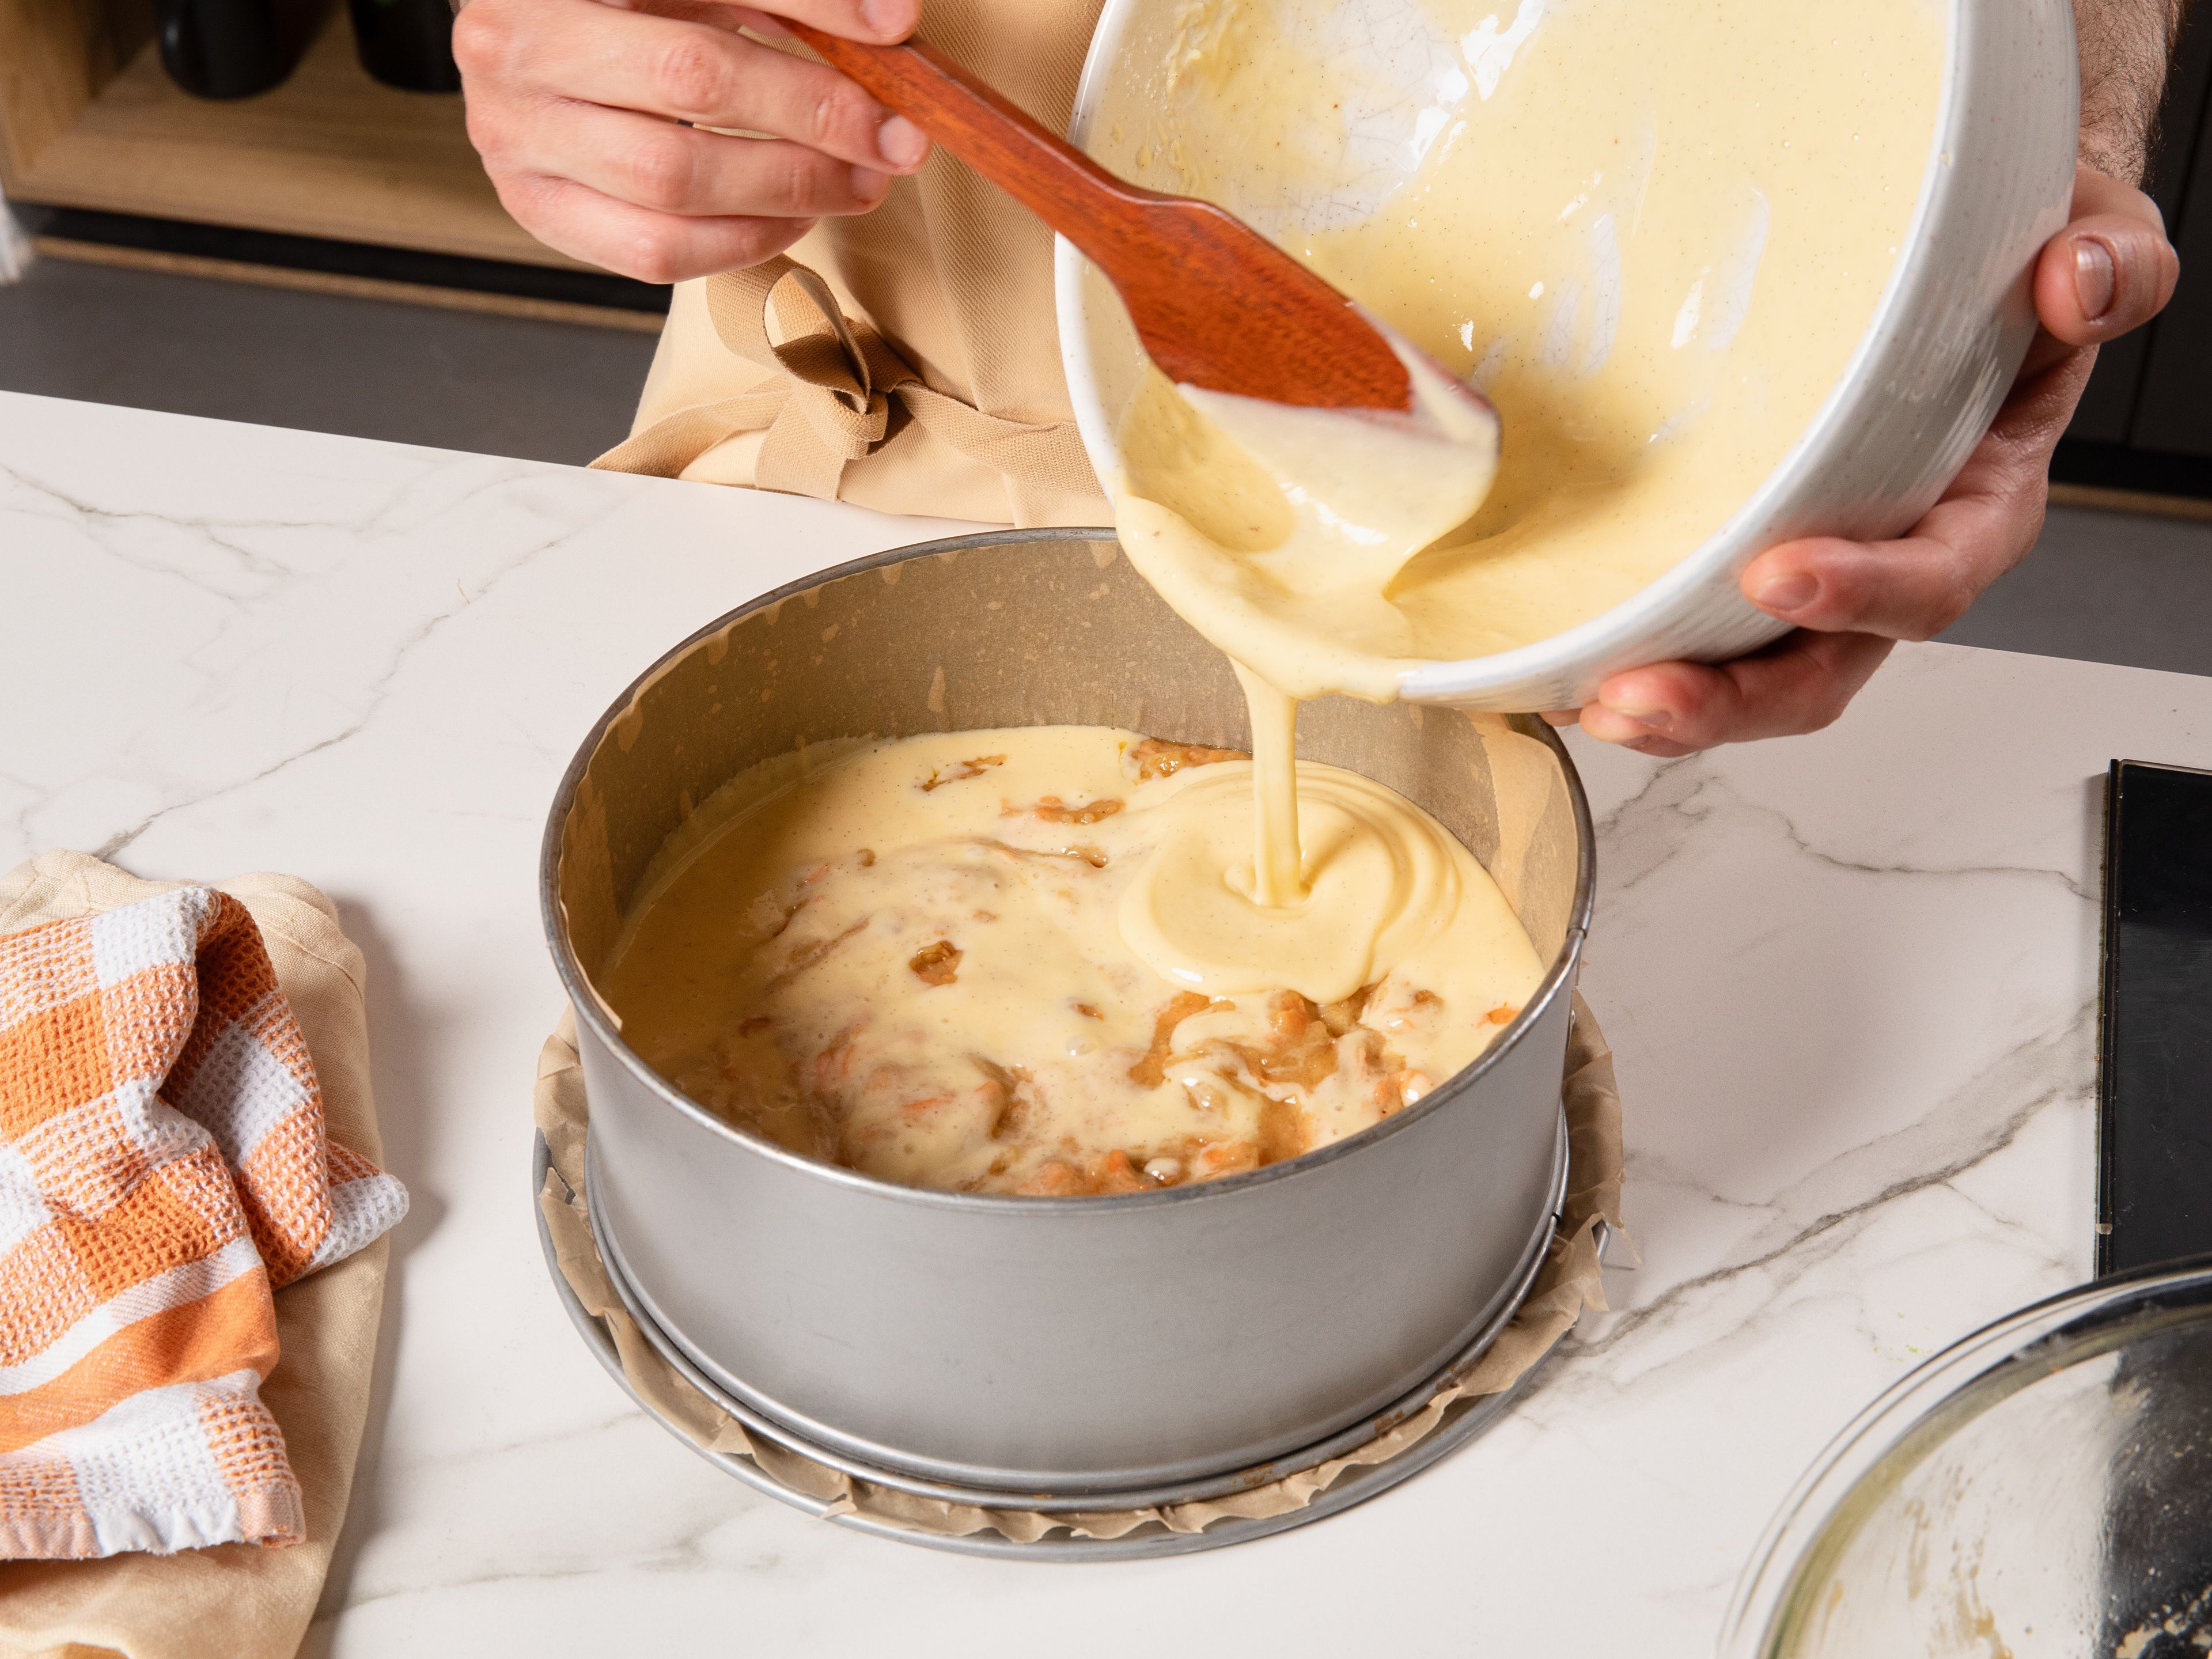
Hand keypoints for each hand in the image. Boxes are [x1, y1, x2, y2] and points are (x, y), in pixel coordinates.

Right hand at [453, 0, 931, 283]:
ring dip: (786, 192)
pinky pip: (655, 251)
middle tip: (889, 138)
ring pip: (673, 185)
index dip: (813, 8)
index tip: (895, 34)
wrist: (531, 39)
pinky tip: (789, 215)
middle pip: (692, 86)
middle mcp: (515, 47)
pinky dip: (742, 241)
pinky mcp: (537, 207)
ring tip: (850, 182)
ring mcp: (513, 136)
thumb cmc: (626, 4)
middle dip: (811, 119)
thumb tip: (892, 23)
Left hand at [1557, 166, 2180, 756]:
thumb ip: (2111, 266)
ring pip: (1743, 673)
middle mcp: (1886, 560)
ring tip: (1583, 699)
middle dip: (1730, 697)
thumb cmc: (2013, 263)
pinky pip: (1684, 631)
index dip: (1861, 593)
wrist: (1954, 257)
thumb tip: (2076, 279)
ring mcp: (1805, 568)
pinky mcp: (1730, 559)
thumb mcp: (2087, 237)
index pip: (1930, 578)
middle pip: (1819, 669)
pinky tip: (1552, 667)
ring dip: (1664, 702)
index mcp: (1975, 506)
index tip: (1776, 575)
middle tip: (1641, 692)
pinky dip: (1619, 655)